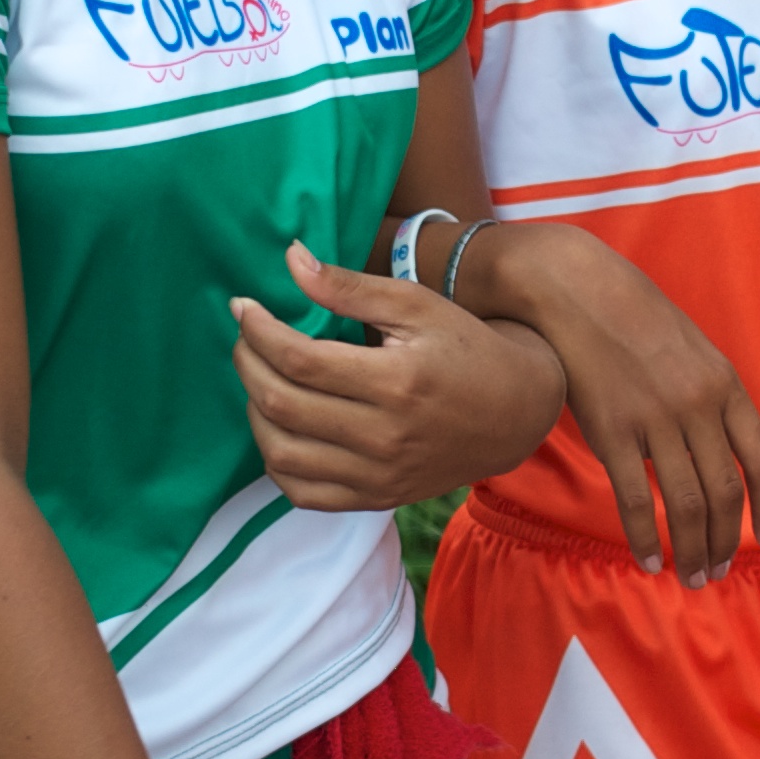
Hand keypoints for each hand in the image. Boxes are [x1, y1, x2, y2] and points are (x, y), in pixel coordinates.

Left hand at [230, 246, 551, 520]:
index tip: (243, 306)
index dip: (258, 330)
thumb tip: (291, 260)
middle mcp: (384, 436)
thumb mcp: (417, 305)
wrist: (516, 414)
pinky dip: (276, 460)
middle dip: (248, 363)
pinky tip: (280, 426)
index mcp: (396, 381)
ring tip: (261, 379)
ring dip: (254, 412)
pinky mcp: (376, 498)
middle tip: (246, 338)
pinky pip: (302, 492)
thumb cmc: (467, 348)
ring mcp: (379, 475)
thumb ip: (350, 286)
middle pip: (281, 405)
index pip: (298, 359)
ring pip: (281, 454)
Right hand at [488, 229, 759, 583]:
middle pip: (726, 493)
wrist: (576, 289)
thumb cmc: (632, 319)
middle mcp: (698, 405)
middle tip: (719, 574)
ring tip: (691, 578)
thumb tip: (721, 451)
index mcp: (725, 385)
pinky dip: (645, 537)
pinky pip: (636, 499)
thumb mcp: (692, 350)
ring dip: (692, 550)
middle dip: (725, 543)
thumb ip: (712, 399)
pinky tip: (649, 560)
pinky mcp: (612, 429)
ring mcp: (656, 418)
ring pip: (686, 504)